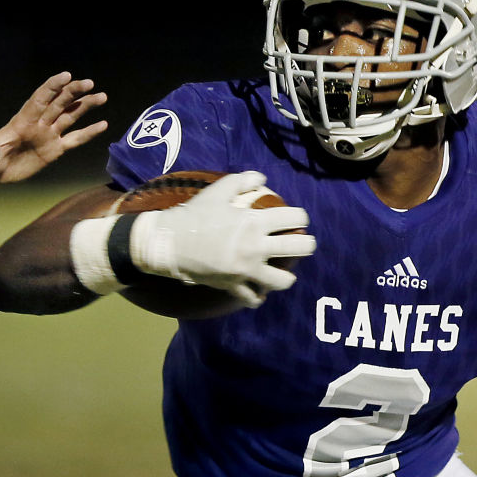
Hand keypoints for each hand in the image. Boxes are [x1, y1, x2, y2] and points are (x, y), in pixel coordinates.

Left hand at [0, 72, 108, 184]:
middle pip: (59, 103)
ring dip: (85, 105)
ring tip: (102, 96)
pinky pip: (74, 139)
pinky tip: (103, 124)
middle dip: (73, 91)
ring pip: (70, 116)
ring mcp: (47, 136)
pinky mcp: (54, 150)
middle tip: (90, 82)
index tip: (66, 76)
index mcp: (22, 122)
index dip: (52, 87)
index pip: (40, 99)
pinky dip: (88, 132)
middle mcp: (38, 124)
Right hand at [129, 171, 314, 305]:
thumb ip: (242, 181)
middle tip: (306, 244)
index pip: (293, 219)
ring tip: (286, 274)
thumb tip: (261, 179)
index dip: (301, 217)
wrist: (170, 243)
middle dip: (307, 245)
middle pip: (297, 248)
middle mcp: (255, 248)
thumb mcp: (218, 191)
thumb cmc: (194, 214)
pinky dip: (258, 296)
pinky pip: (252, 297)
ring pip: (281, 281)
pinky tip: (260, 292)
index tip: (299, 219)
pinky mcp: (233, 286)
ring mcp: (245, 270)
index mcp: (254, 222)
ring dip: (287, 277)